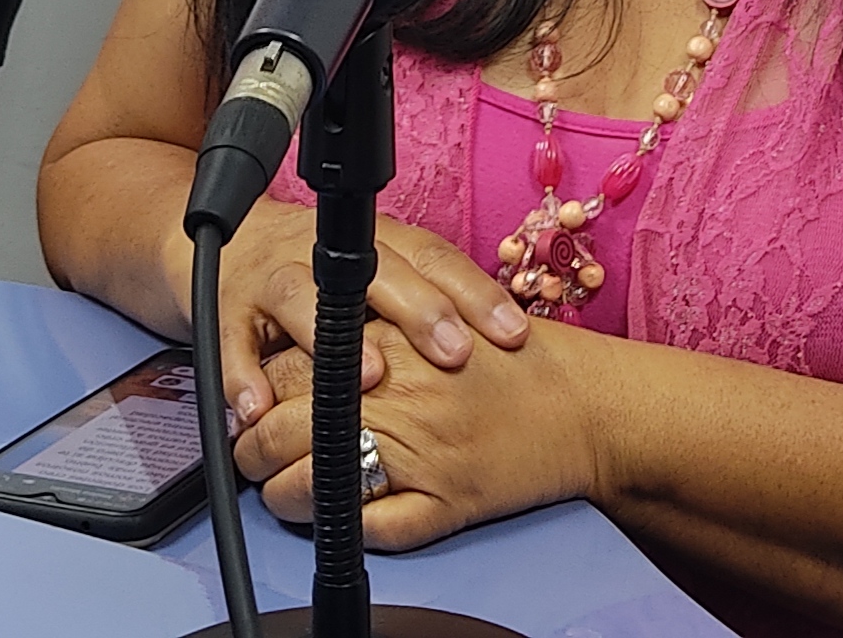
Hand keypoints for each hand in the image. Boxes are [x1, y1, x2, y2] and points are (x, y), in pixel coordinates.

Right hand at [209, 198, 527, 430]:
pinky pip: (231, 344)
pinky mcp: (225, 311)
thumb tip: (506, 348)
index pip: (434, 259)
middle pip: (378, 272)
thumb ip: (429, 305)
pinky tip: (260, 410)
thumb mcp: (381, 279)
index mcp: (375, 243)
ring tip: (368, 378)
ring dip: (335, 338)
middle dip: (421, 311)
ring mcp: (273, 278)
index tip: (512, 335)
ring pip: (303, 296)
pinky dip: (243, 377)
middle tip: (456, 353)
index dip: (475, 294)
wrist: (231, 247)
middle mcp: (326, 252)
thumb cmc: (326, 278)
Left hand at [232, 317, 608, 549]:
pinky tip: (326, 514)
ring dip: (279, 489)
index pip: (291, 367)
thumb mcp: (447, 317)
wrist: (589, 406)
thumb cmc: (525, 363)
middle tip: (253, 450)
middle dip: (254, 445)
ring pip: (306, 483)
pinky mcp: (437, 505)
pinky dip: (331, 524)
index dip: (259, 391)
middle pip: (282, 426)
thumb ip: (384, 326)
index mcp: (393, 345)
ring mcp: (413, 454)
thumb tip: (318, 345)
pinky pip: (357, 525)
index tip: (257, 403)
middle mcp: (395, 397)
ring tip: (280, 485)